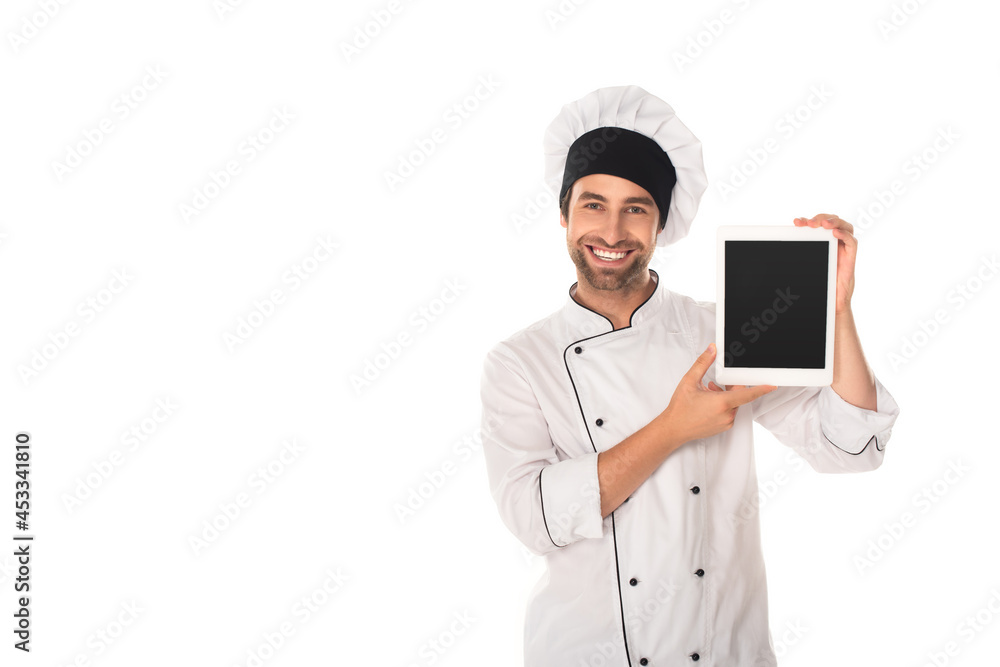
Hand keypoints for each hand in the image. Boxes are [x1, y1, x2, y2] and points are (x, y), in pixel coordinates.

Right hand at [661, 344, 775, 443]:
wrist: (673, 429)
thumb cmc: (680, 409)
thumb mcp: (689, 381)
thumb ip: (702, 363)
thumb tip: (711, 350)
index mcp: (722, 403)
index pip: (747, 394)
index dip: (761, 389)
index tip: (772, 385)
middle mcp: (727, 414)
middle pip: (738, 396)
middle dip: (729, 387)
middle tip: (714, 384)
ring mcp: (726, 422)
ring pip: (734, 404)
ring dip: (725, 397)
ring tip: (709, 393)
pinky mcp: (723, 427)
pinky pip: (729, 413)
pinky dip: (723, 406)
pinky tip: (710, 403)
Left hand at [793, 214, 856, 313]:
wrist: (832, 300)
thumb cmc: (821, 282)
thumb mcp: (807, 266)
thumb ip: (800, 253)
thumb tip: (781, 242)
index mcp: (823, 241)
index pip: (817, 225)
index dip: (807, 221)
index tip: (796, 223)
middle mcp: (835, 241)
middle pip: (831, 221)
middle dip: (819, 219)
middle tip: (809, 223)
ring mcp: (843, 247)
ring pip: (844, 226)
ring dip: (833, 222)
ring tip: (823, 224)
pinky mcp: (850, 256)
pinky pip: (851, 241)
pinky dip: (844, 235)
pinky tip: (835, 233)